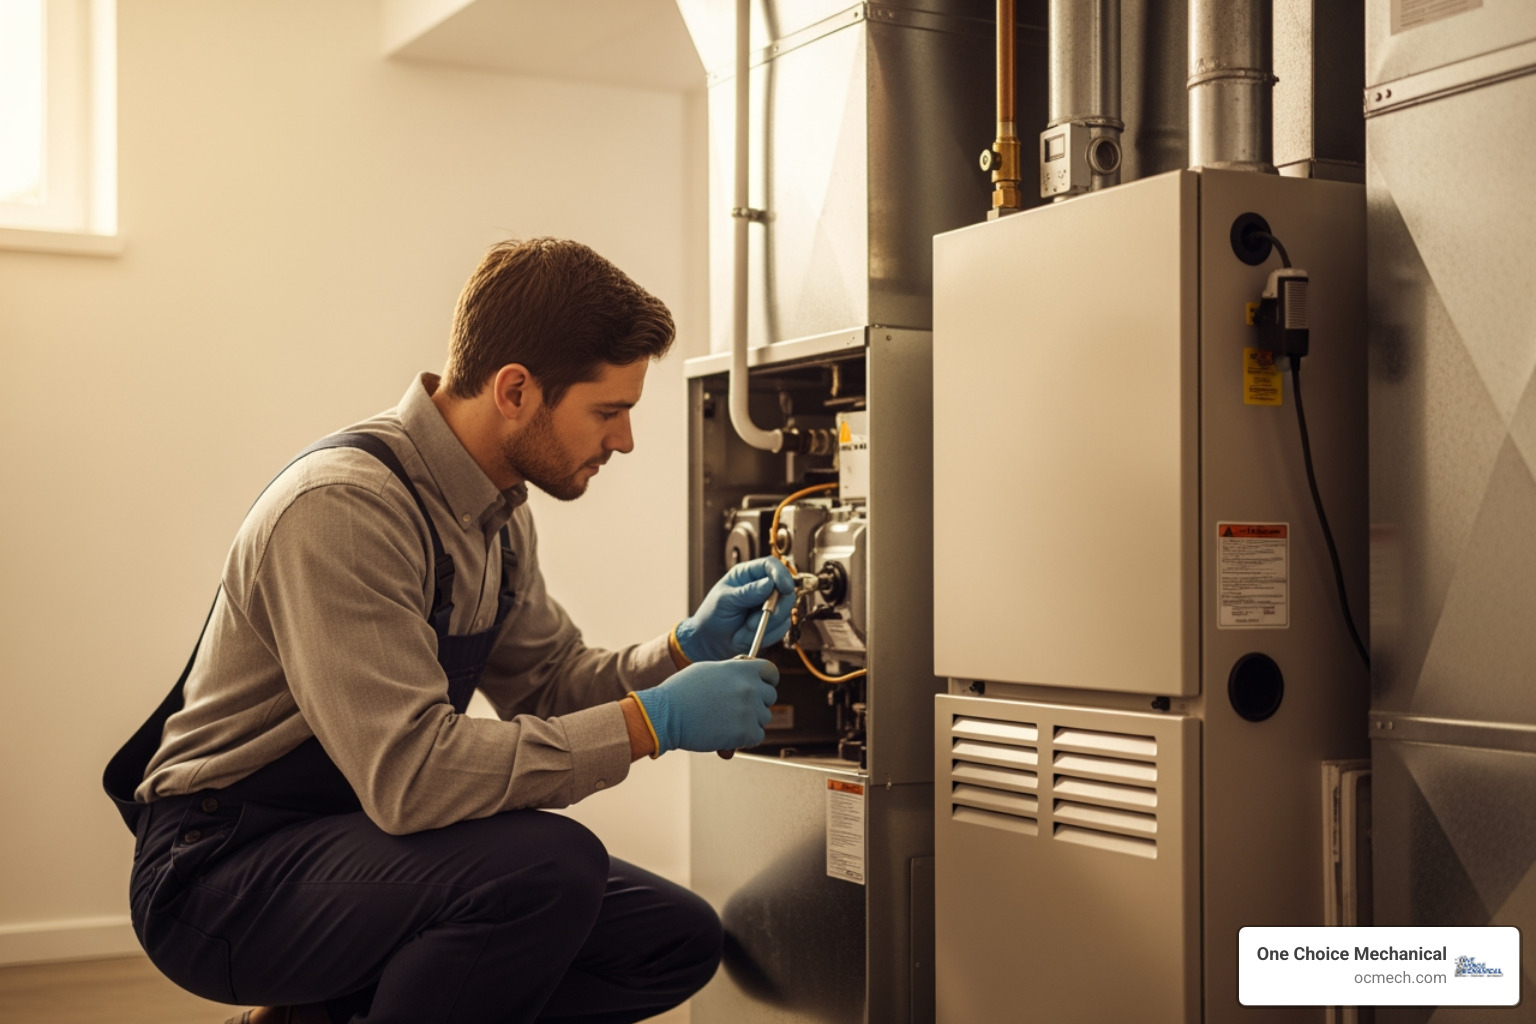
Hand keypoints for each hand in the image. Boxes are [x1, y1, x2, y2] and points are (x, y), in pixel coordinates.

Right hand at [632, 659, 778, 754]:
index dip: (767, 680)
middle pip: (770, 696)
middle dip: (757, 702)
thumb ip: (732, 671)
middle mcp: (749, 687)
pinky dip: (745, 739)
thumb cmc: (682, 692)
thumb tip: (747, 673)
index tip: (762, 686)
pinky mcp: (746, 732)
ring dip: (750, 721)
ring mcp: (749, 710)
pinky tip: (727, 734)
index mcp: (741, 669)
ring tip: (726, 721)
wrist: (666, 715)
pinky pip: (757, 736)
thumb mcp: (708, 670)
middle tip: (737, 708)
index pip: (771, 672)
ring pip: (764, 718)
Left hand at [675, 557, 794, 661]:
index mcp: (748, 574)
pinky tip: (750, 635)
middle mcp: (762, 587)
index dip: (781, 574)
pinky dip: (768, 634)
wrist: (711, 642)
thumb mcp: (726, 601)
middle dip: (777, 605)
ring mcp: (770, 605)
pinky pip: (782, 627)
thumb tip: (770, 583)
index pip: (771, 565)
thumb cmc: (713, 615)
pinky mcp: (774, 623)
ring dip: (769, 622)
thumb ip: (748, 592)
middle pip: (785, 588)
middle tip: (762, 617)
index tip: (785, 588)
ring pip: (786, 610)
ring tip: (746, 628)